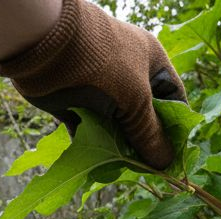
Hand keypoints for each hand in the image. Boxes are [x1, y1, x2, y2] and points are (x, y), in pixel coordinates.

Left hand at [0, 0, 187, 169]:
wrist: (44, 47)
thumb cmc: (101, 63)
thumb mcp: (136, 100)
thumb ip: (150, 134)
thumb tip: (166, 164)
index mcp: (150, 62)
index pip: (173, 99)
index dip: (176, 128)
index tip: (175, 157)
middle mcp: (127, 74)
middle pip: (143, 116)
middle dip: (145, 142)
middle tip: (150, 169)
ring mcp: (100, 89)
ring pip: (117, 126)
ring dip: (120, 148)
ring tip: (126, 170)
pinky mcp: (76, 103)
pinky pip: (91, 131)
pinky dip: (95, 147)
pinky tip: (102, 167)